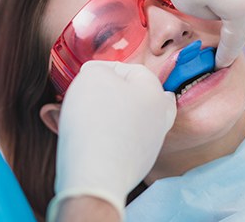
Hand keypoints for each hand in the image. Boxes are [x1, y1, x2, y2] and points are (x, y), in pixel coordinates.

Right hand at [47, 61, 175, 220]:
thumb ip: (98, 68)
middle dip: (115, 91)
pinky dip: (112, 134)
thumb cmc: (95, 120)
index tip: (85, 76)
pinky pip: (125, 140)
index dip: (105, 68)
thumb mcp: (92, 77)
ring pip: (133, 118)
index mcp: (154, 92)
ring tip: (90, 113)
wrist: (96, 175)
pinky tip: (96, 134)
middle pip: (138, 95)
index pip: (131, 69)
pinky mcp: (139, 162)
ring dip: (113, 112)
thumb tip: (99, 75)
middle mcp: (159, 116)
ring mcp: (151, 142)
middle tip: (95, 93)